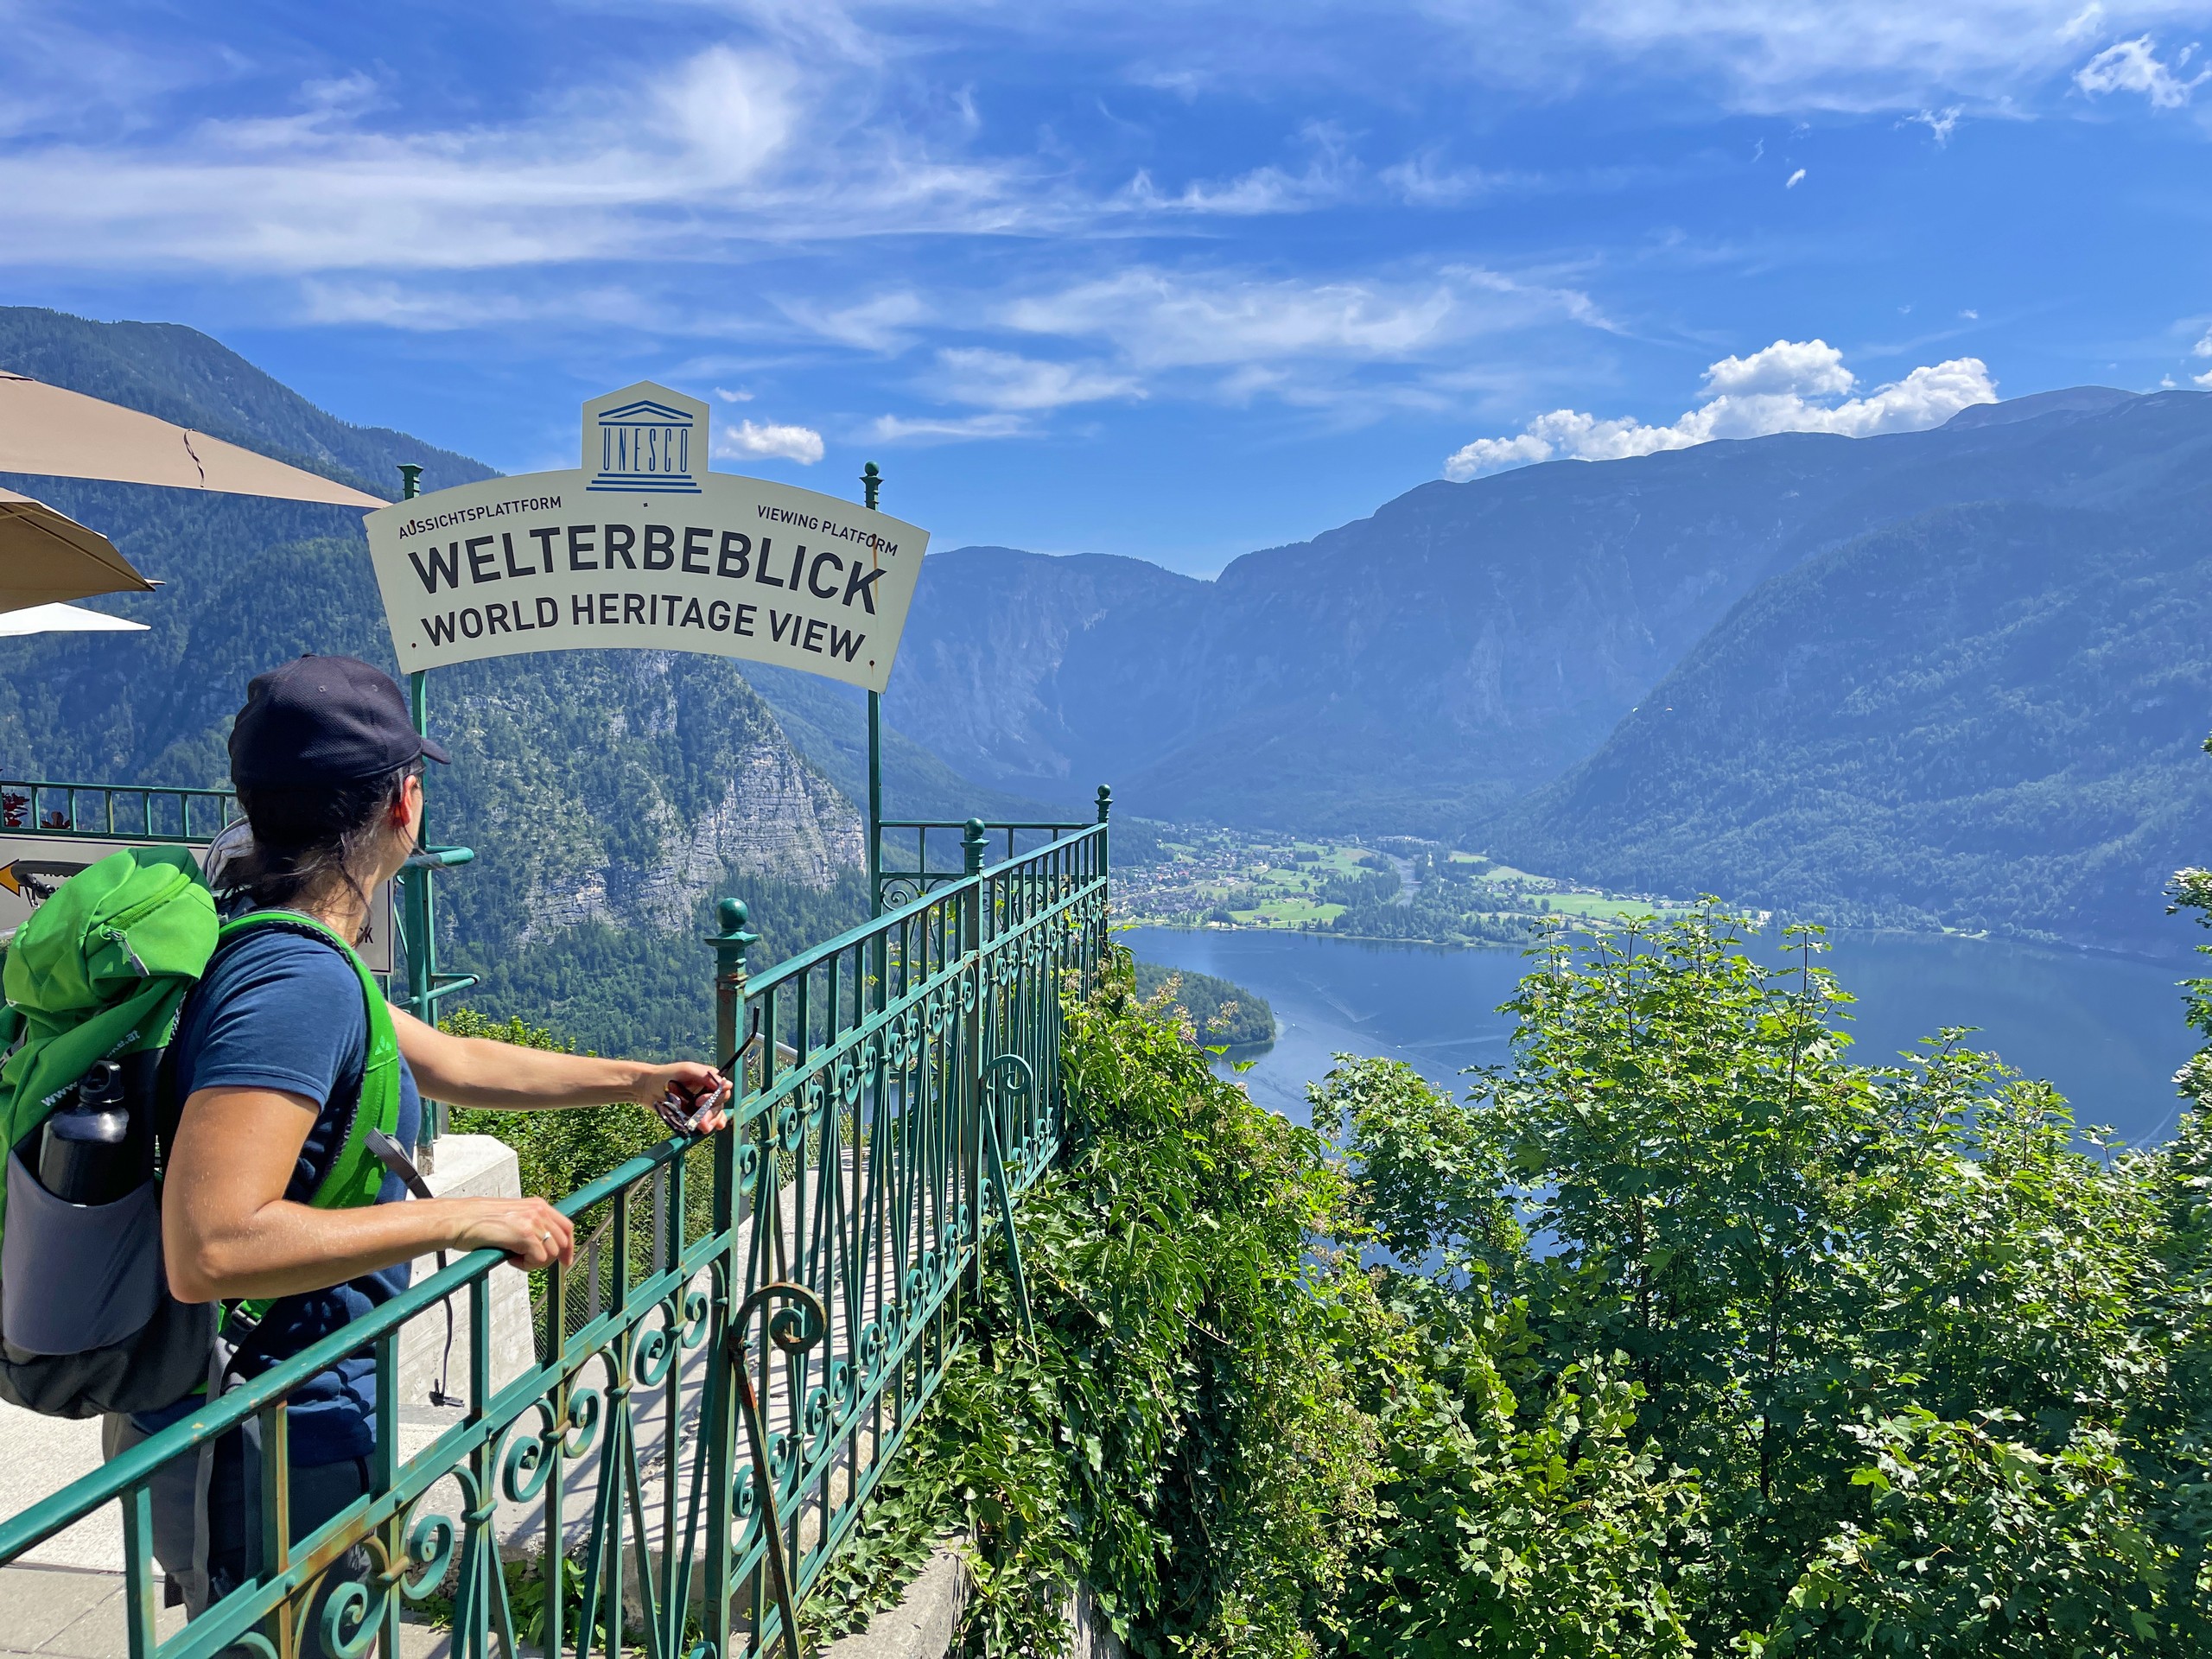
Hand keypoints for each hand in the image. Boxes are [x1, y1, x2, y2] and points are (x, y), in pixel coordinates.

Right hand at [452, 1197, 574, 1270]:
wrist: (459, 1219)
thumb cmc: (479, 1221)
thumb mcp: (513, 1217)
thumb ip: (531, 1225)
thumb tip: (545, 1244)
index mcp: (537, 1205)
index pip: (566, 1227)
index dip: (569, 1247)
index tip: (565, 1261)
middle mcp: (538, 1210)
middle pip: (562, 1242)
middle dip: (548, 1259)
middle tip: (528, 1262)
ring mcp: (533, 1221)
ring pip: (551, 1254)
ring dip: (533, 1263)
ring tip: (513, 1256)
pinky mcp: (525, 1234)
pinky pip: (538, 1259)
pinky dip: (525, 1265)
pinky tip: (509, 1257)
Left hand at [630, 1061, 732, 1134]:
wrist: (646, 1088)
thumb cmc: (666, 1075)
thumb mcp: (686, 1070)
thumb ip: (705, 1075)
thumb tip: (725, 1084)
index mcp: (708, 1080)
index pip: (722, 1090)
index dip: (716, 1097)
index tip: (700, 1101)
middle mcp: (707, 1092)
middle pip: (719, 1105)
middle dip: (712, 1113)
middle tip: (701, 1120)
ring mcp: (701, 1105)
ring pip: (715, 1115)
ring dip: (711, 1122)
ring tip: (703, 1127)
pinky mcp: (693, 1115)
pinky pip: (708, 1121)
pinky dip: (712, 1125)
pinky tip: (713, 1127)